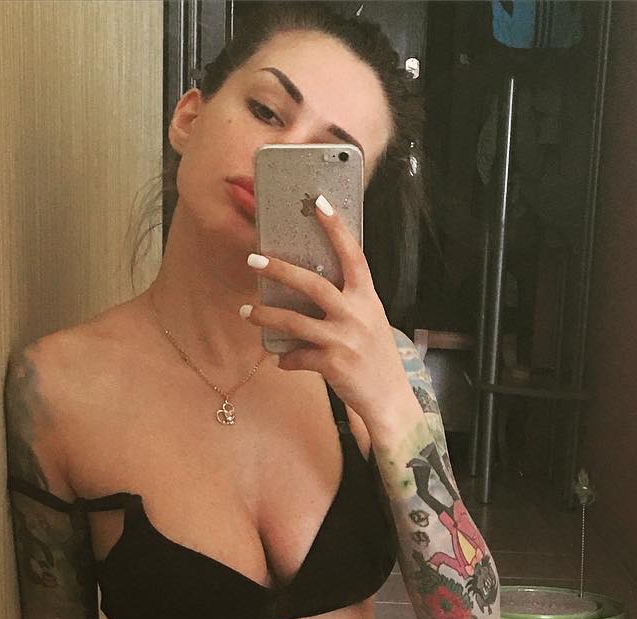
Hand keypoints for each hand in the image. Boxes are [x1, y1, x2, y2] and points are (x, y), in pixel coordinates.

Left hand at [241, 195, 414, 438]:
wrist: (389, 398)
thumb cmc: (376, 358)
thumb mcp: (371, 322)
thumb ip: (348, 303)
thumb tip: (310, 287)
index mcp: (368, 299)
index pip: (352, 256)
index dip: (336, 228)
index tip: (318, 202)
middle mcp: (357, 315)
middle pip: (312, 284)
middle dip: (280, 270)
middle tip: (254, 260)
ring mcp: (344, 340)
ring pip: (295, 321)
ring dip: (266, 315)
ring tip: (246, 312)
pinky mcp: (333, 364)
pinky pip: (298, 356)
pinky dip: (286, 359)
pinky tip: (281, 360)